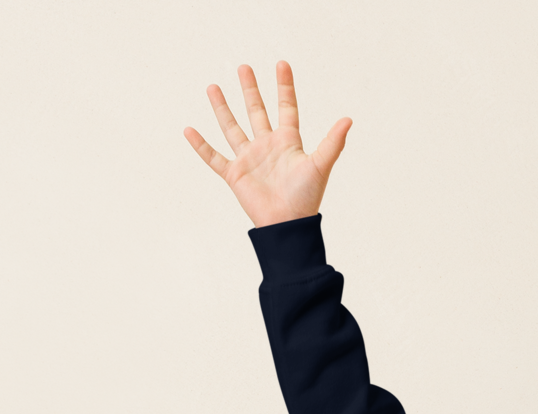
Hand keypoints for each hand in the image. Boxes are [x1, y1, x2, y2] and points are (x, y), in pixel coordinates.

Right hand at [182, 61, 349, 230]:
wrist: (287, 225)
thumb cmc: (306, 199)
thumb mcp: (320, 166)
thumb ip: (332, 142)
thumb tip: (349, 119)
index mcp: (288, 142)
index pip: (286, 108)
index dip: (285, 87)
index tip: (282, 64)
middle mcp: (267, 147)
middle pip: (256, 112)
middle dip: (251, 90)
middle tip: (244, 67)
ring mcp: (249, 159)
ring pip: (232, 128)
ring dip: (222, 108)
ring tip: (213, 87)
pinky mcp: (235, 175)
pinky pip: (214, 157)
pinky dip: (201, 146)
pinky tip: (189, 130)